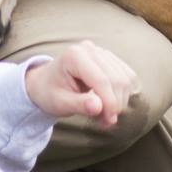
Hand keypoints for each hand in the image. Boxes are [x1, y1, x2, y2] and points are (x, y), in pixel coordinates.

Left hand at [23, 41, 139, 128]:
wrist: (45, 83)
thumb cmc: (50, 93)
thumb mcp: (60, 103)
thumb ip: (79, 104)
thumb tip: (98, 107)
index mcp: (75, 56)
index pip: (102, 80)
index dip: (109, 103)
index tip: (109, 121)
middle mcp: (90, 49)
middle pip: (116, 78)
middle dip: (115, 104)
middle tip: (106, 122)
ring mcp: (100, 51)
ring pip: (125, 77)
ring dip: (120, 100)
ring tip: (105, 116)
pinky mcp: (108, 58)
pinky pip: (127, 75)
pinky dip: (123, 93)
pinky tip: (109, 104)